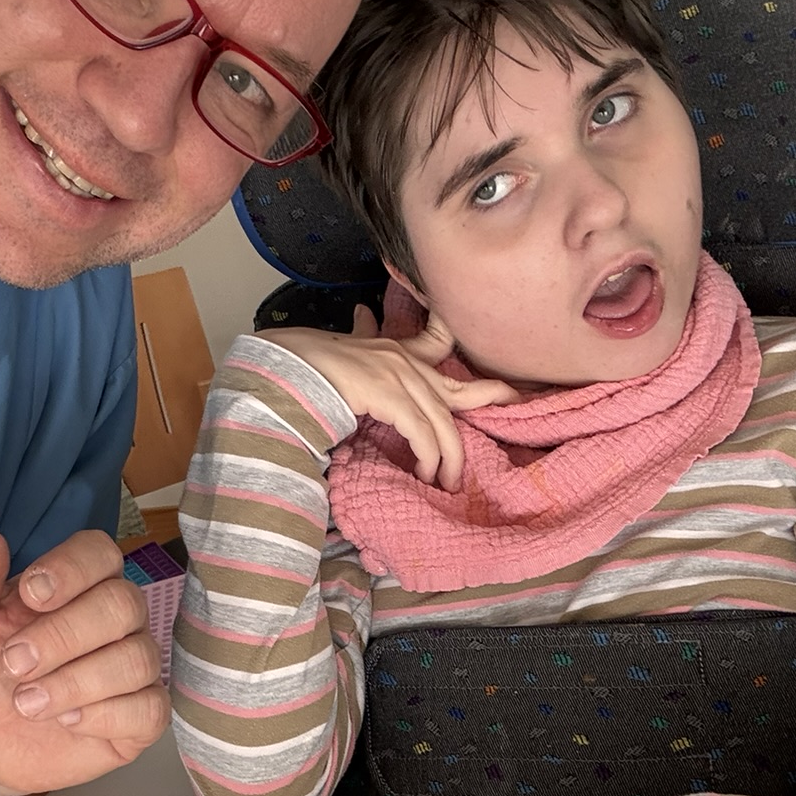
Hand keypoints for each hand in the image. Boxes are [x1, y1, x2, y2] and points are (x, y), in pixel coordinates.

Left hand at [0, 529, 169, 795]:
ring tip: (27, 703)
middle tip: (14, 664)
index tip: (30, 594)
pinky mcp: (146, 714)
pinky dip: (102, 717)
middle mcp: (117, 617)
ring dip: (74, 684)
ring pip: (136, 659)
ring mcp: (137, 665)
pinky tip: (67, 722)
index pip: (100, 552)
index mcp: (77, 583)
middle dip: (62, 636)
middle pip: (122, 604)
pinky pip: (149, 708)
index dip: (72, 568)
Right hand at [260, 305, 515, 490]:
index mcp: (393, 350)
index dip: (466, 356)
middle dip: (486, 398)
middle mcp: (402, 358)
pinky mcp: (388, 392)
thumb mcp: (345, 350)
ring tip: (447, 482)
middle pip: (454, 388)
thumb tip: (361, 313)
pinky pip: (420, 431)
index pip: (438, 342)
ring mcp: (397, 373)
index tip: (496, 372)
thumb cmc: (309, 363)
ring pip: (440, 421)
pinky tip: (426, 473)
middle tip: (512, 409)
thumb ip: (360, 336)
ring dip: (447, 457)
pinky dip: (428, 456)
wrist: (283, 364)